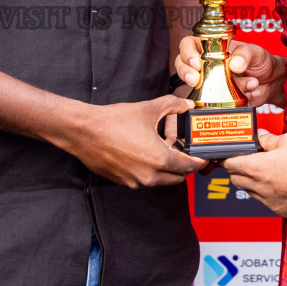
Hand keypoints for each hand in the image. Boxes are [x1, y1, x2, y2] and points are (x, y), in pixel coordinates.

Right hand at [63, 95, 205, 188]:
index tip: (203, 158)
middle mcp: (149, 176)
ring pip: (160, 179)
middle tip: (183, 150)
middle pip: (177, 177)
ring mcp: (135, 181)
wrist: (83, 131)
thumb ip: (172, 105)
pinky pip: (144, 179)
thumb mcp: (148, 109)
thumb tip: (185, 103)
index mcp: (160, 159)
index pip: (189, 167)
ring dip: (165, 167)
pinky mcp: (123, 182)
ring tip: (160, 146)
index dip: (199, 161)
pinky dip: (149, 169)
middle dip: (183, 166)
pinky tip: (143, 151)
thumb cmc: (113, 121)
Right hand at [175, 36, 286, 108]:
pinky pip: (218, 102)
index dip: (187, 53)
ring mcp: (212, 83)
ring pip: (200, 88)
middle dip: (187, 74)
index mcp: (212, 48)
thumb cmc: (260, 60)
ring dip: (225, 88)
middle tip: (196, 80)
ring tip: (250, 83)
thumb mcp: (255, 51)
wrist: (273, 81)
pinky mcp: (220, 99)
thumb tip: (234, 65)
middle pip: (183, 67)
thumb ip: (245, 54)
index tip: (195, 63)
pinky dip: (237, 98)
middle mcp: (208, 65)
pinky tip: (252, 91)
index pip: (189, 45)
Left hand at [221, 130, 286, 217]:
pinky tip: (277, 185)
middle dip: (236, 171)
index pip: (230, 165)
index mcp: (258, 167)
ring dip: (251, 183)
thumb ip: (270, 138)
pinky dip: (265, 194)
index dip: (227, 159)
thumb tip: (261, 136)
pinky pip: (264, 201)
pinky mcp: (278, 210)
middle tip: (245, 163)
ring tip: (264, 173)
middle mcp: (260, 186)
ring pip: (249, 192)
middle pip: (235, 180)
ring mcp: (268, 201)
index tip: (227, 156)